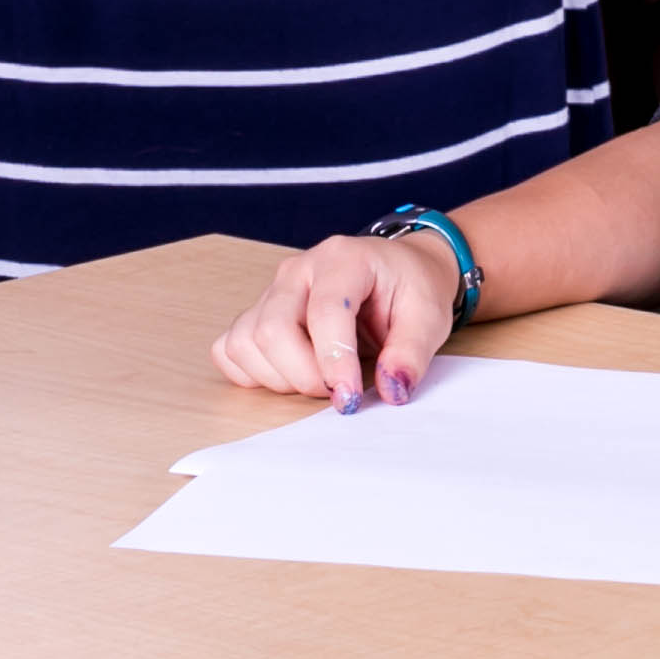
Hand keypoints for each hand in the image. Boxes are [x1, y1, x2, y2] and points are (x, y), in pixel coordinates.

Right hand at [213, 229, 460, 407]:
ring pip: (246, 341)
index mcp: (344, 259)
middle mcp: (299, 270)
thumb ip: (411, 353)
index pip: (325, 312)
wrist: (397, 271)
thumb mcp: (429, 316)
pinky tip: (289, 374)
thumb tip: (392, 389)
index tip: (350, 398)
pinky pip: (230, 348)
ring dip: (279, 377)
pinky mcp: (258, 312)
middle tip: (338, 392)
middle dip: (303, 376)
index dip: (334, 362)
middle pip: (272, 328)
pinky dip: (252, 372)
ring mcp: (273, 289)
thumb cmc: (410, 288)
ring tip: (318, 380)